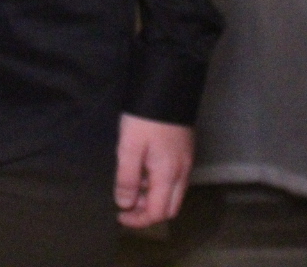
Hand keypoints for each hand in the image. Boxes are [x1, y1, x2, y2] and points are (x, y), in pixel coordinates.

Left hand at [113, 113, 192, 229]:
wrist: (167, 86)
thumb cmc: (145, 117)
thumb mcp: (129, 147)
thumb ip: (127, 179)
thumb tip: (125, 204)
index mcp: (168, 175)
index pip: (158, 213)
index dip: (138, 220)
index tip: (120, 215)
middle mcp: (182, 172)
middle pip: (169, 208)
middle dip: (147, 211)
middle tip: (126, 201)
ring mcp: (186, 161)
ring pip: (172, 193)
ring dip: (152, 195)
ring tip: (131, 181)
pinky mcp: (184, 150)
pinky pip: (174, 178)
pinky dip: (158, 182)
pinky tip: (143, 167)